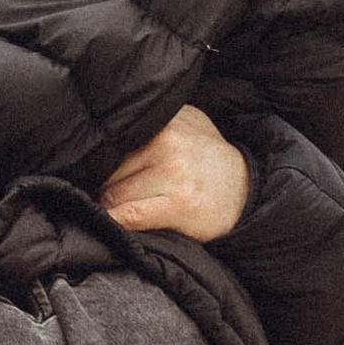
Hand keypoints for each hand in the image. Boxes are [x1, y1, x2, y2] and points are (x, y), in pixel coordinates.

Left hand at [99, 105, 250, 243]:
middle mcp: (169, 143)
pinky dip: (117, 221)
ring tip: (121, 208)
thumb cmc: (207, 158)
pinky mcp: (180, 205)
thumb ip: (151, 122)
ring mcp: (175, 174)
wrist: (247, 190)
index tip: (96, 172)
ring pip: (115, 193)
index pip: (112, 142)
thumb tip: (105, 133)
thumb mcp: (184, 123)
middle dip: (104, 185)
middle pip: (108, 170)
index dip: (101, 161)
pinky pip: (130, 215)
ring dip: (111, 206)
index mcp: (165, 121)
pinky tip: (116, 222)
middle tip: (109, 194)